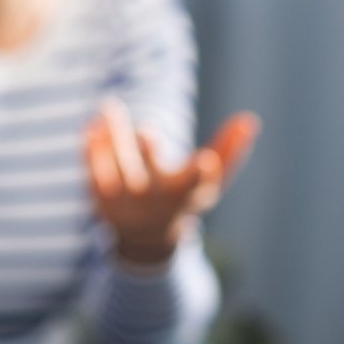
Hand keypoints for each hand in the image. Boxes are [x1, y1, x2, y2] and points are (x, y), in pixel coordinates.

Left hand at [84, 98, 259, 263]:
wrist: (147, 235)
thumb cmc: (185, 198)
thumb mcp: (211, 181)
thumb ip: (230, 150)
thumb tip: (249, 119)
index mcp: (186, 195)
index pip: (195, 184)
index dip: (201, 175)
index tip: (205, 162)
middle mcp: (155, 202)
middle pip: (151, 173)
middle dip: (149, 151)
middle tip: (147, 132)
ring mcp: (125, 204)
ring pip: (117, 166)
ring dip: (113, 137)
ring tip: (109, 107)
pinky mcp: (100, 200)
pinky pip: (94, 171)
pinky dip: (93, 148)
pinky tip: (93, 125)